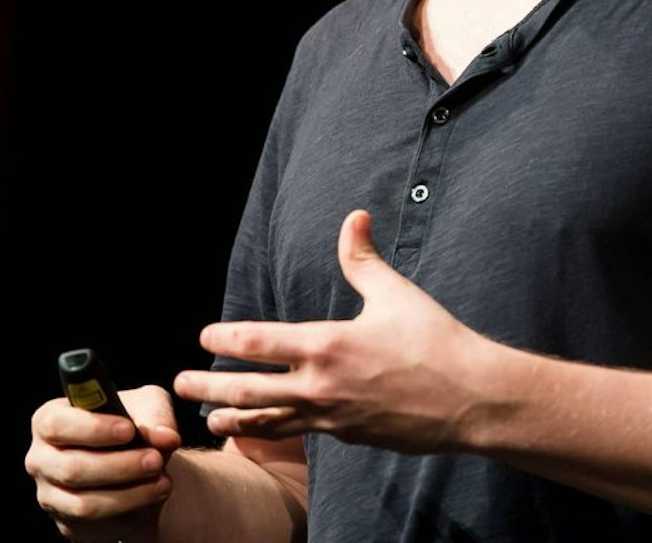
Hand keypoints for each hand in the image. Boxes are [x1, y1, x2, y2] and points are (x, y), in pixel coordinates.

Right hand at [24, 384, 180, 541]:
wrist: (136, 469)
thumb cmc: (130, 429)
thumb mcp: (146, 407)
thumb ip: (155, 416)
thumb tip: (165, 437)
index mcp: (49, 421)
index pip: (56, 424)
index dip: (92, 428)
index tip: (128, 429)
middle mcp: (41, 459)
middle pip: (72, 468)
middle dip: (119, 466)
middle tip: (155, 459)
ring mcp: (50, 495)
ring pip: (83, 503)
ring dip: (129, 494)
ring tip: (162, 481)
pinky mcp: (67, 524)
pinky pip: (96, 525)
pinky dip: (129, 511)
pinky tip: (152, 496)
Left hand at [173, 209, 494, 453]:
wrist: (471, 400)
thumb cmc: (437, 343)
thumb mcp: (396, 294)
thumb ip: (363, 259)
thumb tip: (354, 217)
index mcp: (328, 345)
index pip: (259, 343)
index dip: (225, 340)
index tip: (205, 337)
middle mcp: (322, 386)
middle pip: (250, 390)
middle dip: (210, 387)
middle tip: (180, 383)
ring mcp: (334, 417)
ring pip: (271, 420)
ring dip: (236, 419)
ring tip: (210, 421)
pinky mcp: (350, 436)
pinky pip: (303, 433)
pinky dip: (277, 432)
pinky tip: (267, 431)